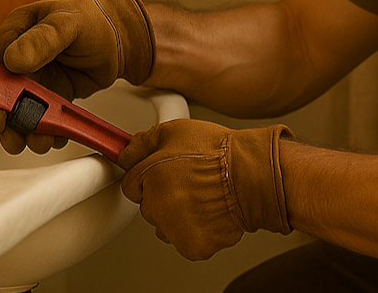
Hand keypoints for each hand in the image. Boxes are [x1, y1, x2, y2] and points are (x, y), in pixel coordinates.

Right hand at [0, 0, 154, 153]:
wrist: (122, 34)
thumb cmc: (92, 19)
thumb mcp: (66, 23)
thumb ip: (41, 40)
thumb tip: (12, 60)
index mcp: (16, 33)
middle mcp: (21, 58)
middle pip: (2, 93)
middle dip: (3, 117)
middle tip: (8, 134)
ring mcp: (37, 78)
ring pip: (22, 110)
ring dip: (25, 130)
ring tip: (35, 143)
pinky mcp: (53, 94)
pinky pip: (45, 116)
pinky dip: (48, 130)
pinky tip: (53, 139)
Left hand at [119, 119, 293, 260]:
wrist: (254, 175)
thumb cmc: (220, 152)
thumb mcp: (176, 131)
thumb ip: (143, 142)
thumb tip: (123, 150)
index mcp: (148, 177)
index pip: (132, 185)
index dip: (150, 176)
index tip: (165, 173)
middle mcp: (156, 207)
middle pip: (149, 206)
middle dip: (164, 195)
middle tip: (191, 180)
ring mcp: (174, 229)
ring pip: (166, 225)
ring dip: (179, 214)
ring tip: (204, 194)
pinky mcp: (192, 246)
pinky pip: (186, 240)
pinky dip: (197, 230)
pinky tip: (211, 211)